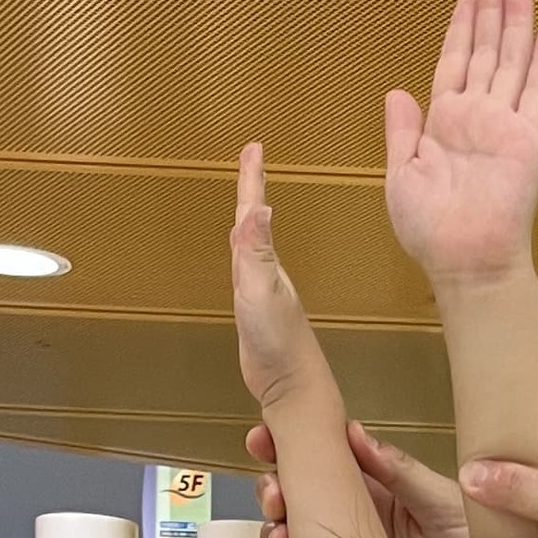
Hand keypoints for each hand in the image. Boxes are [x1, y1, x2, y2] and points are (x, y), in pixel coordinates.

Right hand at [228, 142, 319, 408]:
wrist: (293, 390)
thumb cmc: (280, 345)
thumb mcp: (260, 292)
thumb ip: (256, 253)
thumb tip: (258, 210)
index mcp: (265, 263)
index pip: (255, 212)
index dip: (252, 180)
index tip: (253, 148)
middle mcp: (267, 274)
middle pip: (254, 223)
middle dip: (250, 191)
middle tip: (249, 163)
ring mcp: (264, 294)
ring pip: (252, 247)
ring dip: (249, 221)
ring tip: (246, 201)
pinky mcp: (258, 316)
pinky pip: (247, 274)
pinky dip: (244, 258)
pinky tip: (245, 262)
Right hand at [251, 421, 468, 537]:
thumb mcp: (441, 499)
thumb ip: (398, 471)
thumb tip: (354, 433)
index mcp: (373, 485)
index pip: (320, 459)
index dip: (287, 447)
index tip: (261, 440)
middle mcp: (354, 516)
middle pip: (298, 497)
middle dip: (275, 492)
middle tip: (275, 496)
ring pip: (295, 537)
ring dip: (278, 533)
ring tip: (282, 537)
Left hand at [385, 0, 537, 292]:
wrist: (464, 261)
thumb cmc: (429, 229)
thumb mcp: (401, 176)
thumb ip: (401, 131)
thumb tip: (396, 92)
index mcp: (443, 123)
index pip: (454, 62)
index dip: (461, 26)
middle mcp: (476, 116)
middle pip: (485, 50)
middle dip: (490, 9)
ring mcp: (504, 124)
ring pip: (511, 61)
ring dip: (516, 23)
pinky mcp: (528, 138)